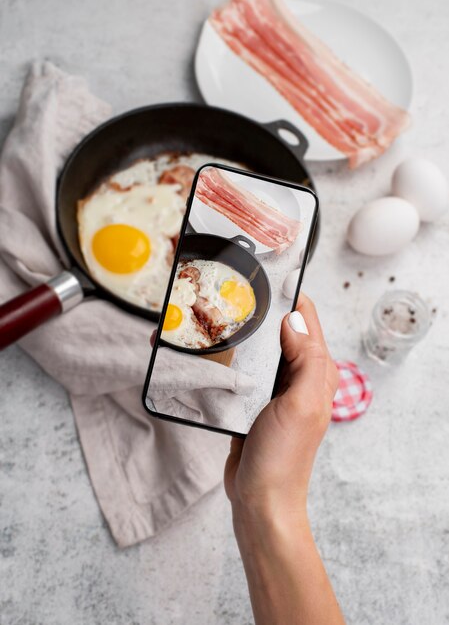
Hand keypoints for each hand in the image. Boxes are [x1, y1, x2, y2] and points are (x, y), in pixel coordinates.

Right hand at [224, 293, 338, 523]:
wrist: (260, 499)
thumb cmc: (283, 457)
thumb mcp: (301, 404)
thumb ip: (306, 359)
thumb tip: (293, 319)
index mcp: (316, 371)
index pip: (304, 318)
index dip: (287, 294)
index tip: (262, 274)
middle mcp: (296, 375)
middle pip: (278, 330)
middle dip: (257, 310)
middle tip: (227, 293)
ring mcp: (272, 387)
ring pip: (257, 348)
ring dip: (238, 333)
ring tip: (210, 315)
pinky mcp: (250, 400)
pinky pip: (241, 370)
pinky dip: (227, 358)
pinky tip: (206, 350)